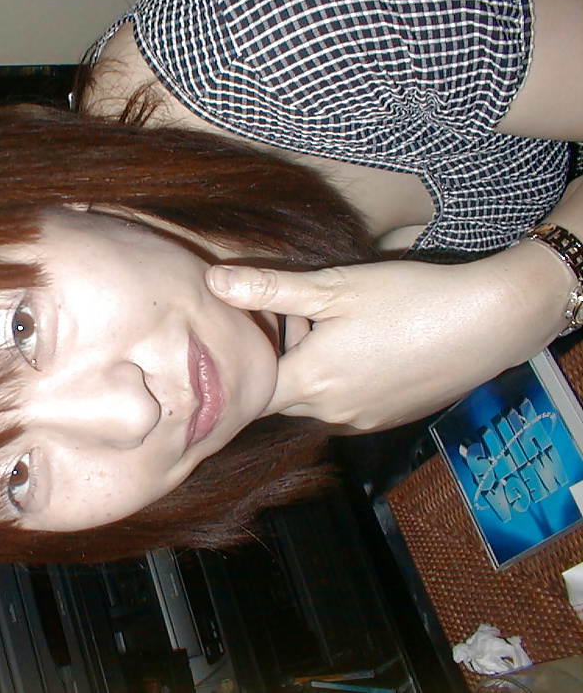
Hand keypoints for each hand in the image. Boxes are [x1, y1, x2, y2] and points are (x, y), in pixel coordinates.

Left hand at [207, 247, 572, 432]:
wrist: (491, 323)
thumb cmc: (410, 299)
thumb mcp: (334, 287)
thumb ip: (270, 288)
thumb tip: (213, 283)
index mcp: (310, 383)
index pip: (249, 392)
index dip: (237, 369)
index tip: (228, 348)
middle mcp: (331, 413)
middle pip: (279, 396)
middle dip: (272, 366)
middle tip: (273, 328)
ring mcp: (363, 421)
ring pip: (313, 401)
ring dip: (306, 375)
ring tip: (317, 332)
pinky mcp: (389, 419)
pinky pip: (345, 407)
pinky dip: (338, 384)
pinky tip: (358, 348)